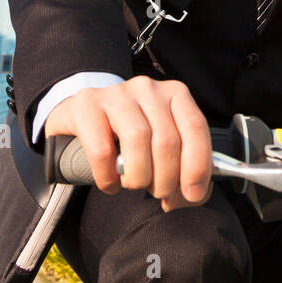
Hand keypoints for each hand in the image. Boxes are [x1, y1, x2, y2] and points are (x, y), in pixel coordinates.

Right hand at [44, 75, 213, 211]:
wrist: (83, 116)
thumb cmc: (130, 136)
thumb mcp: (162, 146)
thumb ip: (185, 169)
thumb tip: (195, 194)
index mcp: (175, 94)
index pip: (195, 127)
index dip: (198, 166)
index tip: (193, 194)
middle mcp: (148, 88)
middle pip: (167, 139)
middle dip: (166, 179)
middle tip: (160, 194)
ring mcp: (116, 93)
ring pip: (137, 139)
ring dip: (139, 176)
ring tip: (134, 185)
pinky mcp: (86, 104)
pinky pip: (102, 149)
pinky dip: (108, 176)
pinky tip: (110, 184)